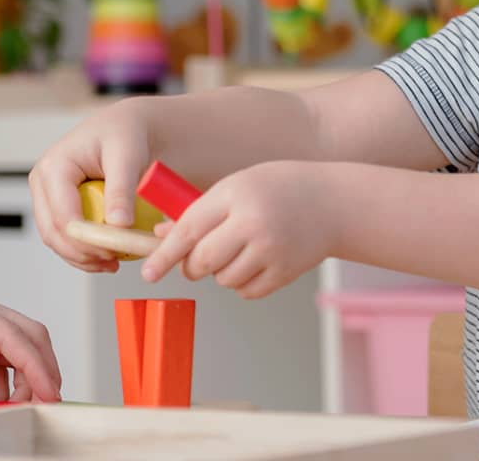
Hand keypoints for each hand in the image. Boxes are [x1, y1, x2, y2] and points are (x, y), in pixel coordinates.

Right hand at [28, 96, 157, 271]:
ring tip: (113, 263)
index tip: (114, 252)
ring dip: (81, 258)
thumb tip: (119, 225)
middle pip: (52, 232)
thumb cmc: (125, 134)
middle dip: (81, 254)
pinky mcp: (57, 206)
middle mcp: (43, 182)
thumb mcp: (127, 156)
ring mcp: (47, 196)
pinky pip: (64, 237)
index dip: (85, 241)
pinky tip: (108, 257)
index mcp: (54, 167)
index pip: (62, 215)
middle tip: (113, 263)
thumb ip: (121, 189)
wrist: (125, 127)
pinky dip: (83, 252)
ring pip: (55, 239)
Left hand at [138, 160, 337, 298]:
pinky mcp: (286, 272)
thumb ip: (199, 212)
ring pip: (224, 280)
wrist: (331, 202)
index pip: (188, 230)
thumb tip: (161, 235)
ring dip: (220, 273)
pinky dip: (243, 284)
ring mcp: (271, 250)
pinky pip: (247, 291)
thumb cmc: (275, 189)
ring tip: (237, 251)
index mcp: (234, 195)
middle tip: (194, 262)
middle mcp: (252, 223)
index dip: (163, 254)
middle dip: (191, 267)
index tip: (147, 272)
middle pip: (203, 261)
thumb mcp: (234, 188)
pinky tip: (255, 262)